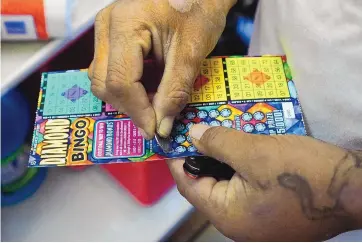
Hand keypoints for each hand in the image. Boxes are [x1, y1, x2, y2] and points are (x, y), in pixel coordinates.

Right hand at [88, 0, 235, 138]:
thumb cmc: (198, 10)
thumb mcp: (192, 52)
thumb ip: (174, 91)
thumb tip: (161, 127)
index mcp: (125, 24)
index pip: (120, 81)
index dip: (137, 111)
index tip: (155, 130)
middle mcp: (106, 26)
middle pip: (104, 83)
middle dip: (130, 107)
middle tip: (157, 118)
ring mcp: (105, 30)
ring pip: (102, 79)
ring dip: (126, 98)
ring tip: (154, 102)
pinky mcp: (110, 36)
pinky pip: (109, 70)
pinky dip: (127, 87)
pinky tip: (147, 88)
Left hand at [168, 124, 361, 240]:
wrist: (355, 190)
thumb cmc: (302, 173)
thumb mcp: (255, 152)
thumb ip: (218, 143)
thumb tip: (192, 135)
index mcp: (226, 214)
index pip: (188, 185)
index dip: (177, 159)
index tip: (172, 136)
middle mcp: (236, 221)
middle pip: (206, 184)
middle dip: (200, 155)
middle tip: (196, 127)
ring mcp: (255, 217)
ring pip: (227, 182)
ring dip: (221, 157)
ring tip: (217, 130)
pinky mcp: (270, 208)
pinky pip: (245, 185)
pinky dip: (239, 165)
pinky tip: (241, 144)